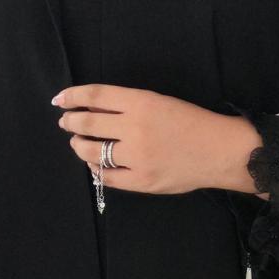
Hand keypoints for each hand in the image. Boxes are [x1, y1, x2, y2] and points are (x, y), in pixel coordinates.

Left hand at [52, 83, 268, 198]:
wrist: (218, 152)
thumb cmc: (192, 123)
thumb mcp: (160, 102)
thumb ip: (128, 105)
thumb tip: (93, 108)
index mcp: (141, 103)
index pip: (95, 97)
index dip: (73, 97)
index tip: (59, 100)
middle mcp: (135, 129)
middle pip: (88, 124)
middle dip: (71, 123)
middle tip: (66, 123)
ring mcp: (137, 158)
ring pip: (93, 152)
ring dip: (79, 146)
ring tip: (77, 143)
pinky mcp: (142, 181)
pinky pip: (107, 177)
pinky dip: (95, 169)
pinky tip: (93, 164)